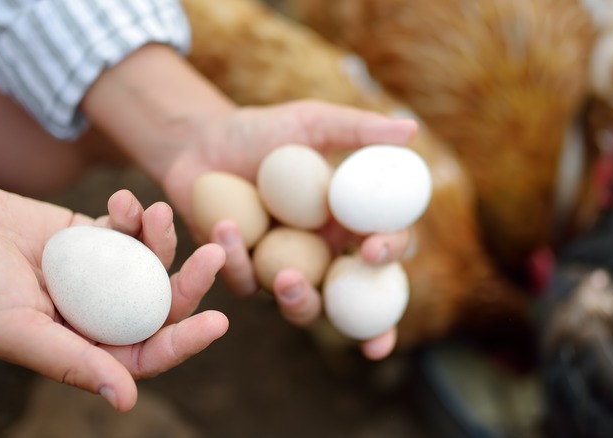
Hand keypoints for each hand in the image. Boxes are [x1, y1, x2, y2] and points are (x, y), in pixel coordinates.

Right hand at [0, 182, 226, 411]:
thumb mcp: (14, 329)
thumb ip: (70, 362)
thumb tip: (125, 401)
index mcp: (81, 348)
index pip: (145, 355)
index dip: (184, 343)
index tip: (219, 322)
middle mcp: (94, 315)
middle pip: (156, 306)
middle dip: (189, 284)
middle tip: (215, 253)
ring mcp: (94, 275)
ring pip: (147, 264)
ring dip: (162, 239)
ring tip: (159, 213)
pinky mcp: (88, 237)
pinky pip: (125, 229)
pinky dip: (133, 214)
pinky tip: (125, 200)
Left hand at [161, 100, 417, 358]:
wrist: (202, 143)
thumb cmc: (262, 131)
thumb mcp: (309, 123)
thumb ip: (357, 129)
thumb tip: (411, 129)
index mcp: (350, 221)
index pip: (386, 245)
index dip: (390, 253)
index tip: (374, 249)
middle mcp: (325, 253)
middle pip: (354, 299)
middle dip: (355, 314)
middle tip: (343, 283)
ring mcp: (285, 269)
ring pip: (304, 307)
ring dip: (300, 303)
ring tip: (286, 279)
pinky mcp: (245, 274)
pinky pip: (247, 283)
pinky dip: (236, 259)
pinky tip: (224, 227)